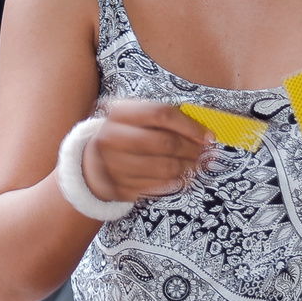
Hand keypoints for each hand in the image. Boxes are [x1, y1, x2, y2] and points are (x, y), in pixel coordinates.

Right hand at [82, 100, 213, 202]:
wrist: (93, 162)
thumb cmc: (127, 135)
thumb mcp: (138, 118)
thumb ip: (167, 120)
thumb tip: (204, 134)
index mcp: (119, 113)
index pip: (160, 114)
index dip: (189, 125)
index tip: (207, 135)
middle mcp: (112, 137)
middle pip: (164, 142)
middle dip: (191, 148)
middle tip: (204, 152)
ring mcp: (113, 164)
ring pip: (163, 167)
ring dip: (187, 167)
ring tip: (195, 164)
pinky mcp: (119, 187)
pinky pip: (157, 186)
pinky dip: (174, 181)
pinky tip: (180, 176)